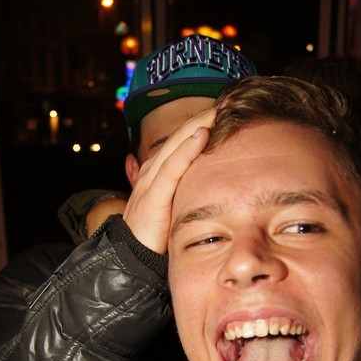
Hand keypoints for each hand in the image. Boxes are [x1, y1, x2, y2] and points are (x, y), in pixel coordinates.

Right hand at [123, 108, 214, 253]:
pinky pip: (171, 168)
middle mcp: (152, 171)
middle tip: (230, 99)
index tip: (228, 110)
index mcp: (158, 172)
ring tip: (220, 109)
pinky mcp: (152, 197)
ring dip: (198, 124)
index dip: (204, 123)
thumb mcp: (174, 208)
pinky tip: (202, 135)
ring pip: (176, 145)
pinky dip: (186, 150)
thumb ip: (185, 193)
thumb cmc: (155, 237)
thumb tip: (208, 183)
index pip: (183, 140)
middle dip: (205, 116)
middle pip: (180, 136)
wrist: (131, 260)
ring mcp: (150, 182)